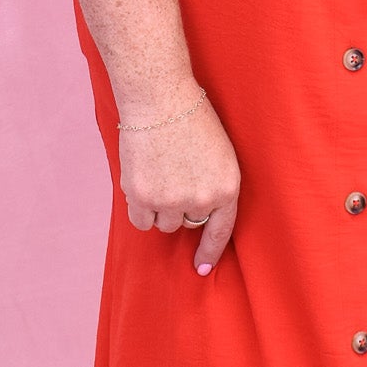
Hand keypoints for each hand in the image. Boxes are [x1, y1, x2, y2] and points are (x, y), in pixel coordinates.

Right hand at [117, 81, 240, 274]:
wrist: (160, 98)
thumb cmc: (190, 119)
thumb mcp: (219, 155)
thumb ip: (213, 188)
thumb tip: (198, 219)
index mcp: (227, 188)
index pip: (220, 231)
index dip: (210, 252)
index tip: (201, 268)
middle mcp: (201, 199)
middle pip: (187, 223)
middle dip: (180, 207)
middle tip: (173, 175)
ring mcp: (171, 201)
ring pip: (162, 223)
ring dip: (158, 206)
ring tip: (158, 171)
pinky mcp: (143, 197)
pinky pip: (140, 221)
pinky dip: (139, 207)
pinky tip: (142, 180)